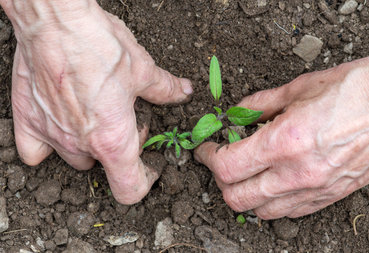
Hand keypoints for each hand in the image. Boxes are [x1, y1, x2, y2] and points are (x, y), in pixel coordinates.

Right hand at [5, 1, 191, 203]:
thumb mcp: (143, 69)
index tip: (150, 166)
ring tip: (95, 114)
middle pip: (103, 166)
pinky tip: (60, 124)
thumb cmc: (100, 45)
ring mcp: (51, 135)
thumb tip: (183, 92)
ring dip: (88, 145)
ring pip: (74, 158)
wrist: (57, 21)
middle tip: (124, 119)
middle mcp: (81, 144)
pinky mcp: (27, 120)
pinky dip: (47, 145)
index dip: (145, 182)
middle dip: (118, 148)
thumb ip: (165, 89)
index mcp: (113, 140)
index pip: (129, 188)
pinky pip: (34, 152)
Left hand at [195, 52, 368, 218]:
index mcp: (285, 142)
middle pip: (237, 198)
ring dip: (246, 194)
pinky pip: (291, 213)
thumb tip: (236, 115)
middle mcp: (298, 174)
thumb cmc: (356, 88)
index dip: (208, 158)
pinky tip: (275, 183)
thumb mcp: (298, 87)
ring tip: (248, 172)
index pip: (227, 167)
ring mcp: (317, 190)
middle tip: (222, 160)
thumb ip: (260, 105)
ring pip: (262, 212)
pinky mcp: (332, 196)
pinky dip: (273, 203)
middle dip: (220, 180)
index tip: (206, 148)